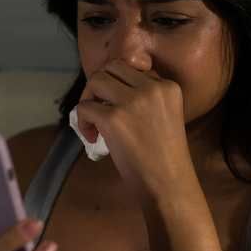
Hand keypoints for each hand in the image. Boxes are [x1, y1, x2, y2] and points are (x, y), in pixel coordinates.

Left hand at [74, 59, 196, 200]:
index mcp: (168, 86)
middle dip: (100, 86)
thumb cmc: (166, 156)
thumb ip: (146, 98)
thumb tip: (111, 90)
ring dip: (88, 98)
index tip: (117, 105)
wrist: (168, 183)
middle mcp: (152, 88)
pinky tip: (92, 136)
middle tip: (99, 108)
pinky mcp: (114, 118)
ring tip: (93, 120)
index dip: (119, 86)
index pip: (133, 69)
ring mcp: (132, 101)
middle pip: (112, 67)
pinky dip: (82, 121)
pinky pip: (84, 107)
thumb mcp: (165, 115)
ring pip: (95, 80)